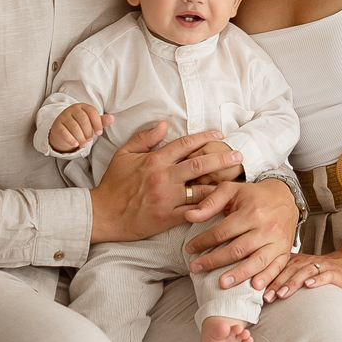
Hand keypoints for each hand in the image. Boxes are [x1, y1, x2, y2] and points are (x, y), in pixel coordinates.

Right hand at [49, 104, 109, 154]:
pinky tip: (76, 144)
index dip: (97, 123)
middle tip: (89, 139)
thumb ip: (101, 121)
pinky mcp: (57, 125)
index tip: (99, 133)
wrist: (63, 131)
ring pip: (74, 127)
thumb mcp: (92, 123)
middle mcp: (72, 109)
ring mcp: (63, 116)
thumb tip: (112, 118)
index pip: (92, 112)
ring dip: (81, 137)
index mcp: (83, 107)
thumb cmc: (81, 126)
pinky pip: (64, 132)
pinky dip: (71, 139)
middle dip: (88, 131)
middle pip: (83, 119)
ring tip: (84, 144)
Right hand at [89, 124, 239, 244]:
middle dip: (222, 158)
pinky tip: (222, 204)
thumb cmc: (113, 184)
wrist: (103, 213)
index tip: (219, 135)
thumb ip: (144, 138)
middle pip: (200, 164)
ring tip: (237, 180)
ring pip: (201, 189)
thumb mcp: (123, 155)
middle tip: (239, 155)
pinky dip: (209, 208)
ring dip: (221, 184)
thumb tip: (164, 124)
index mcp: (154, 160)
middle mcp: (163, 177)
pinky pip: (194, 211)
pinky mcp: (168, 217)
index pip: (185, 144)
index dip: (205, 137)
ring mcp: (167, 197)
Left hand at [185, 176, 304, 291]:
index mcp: (251, 212)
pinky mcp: (285, 250)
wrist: (285, 197)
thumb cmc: (254, 195)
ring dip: (239, 275)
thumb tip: (189, 216)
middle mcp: (266, 228)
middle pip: (237, 249)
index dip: (203, 241)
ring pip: (257, 261)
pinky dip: (267, 278)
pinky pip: (277, 267)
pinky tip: (255, 286)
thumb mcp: (231, 190)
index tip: (189, 249)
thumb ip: (210, 202)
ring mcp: (277, 241)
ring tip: (222, 283)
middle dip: (214, 261)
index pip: (222, 232)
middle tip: (195, 268)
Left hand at [263, 246, 341, 301]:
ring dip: (292, 283)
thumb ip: (286, 277)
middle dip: (276, 283)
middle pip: (289, 270)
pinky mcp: (334, 272)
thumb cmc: (323, 272)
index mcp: (297, 261)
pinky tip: (309, 286)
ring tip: (282, 294)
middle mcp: (307, 262)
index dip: (267, 278)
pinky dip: (317, 280)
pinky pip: (325, 275)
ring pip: (304, 272)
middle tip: (266, 297)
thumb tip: (264, 292)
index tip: (256, 290)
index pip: (279, 268)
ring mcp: (321, 266)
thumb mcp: (302, 272)